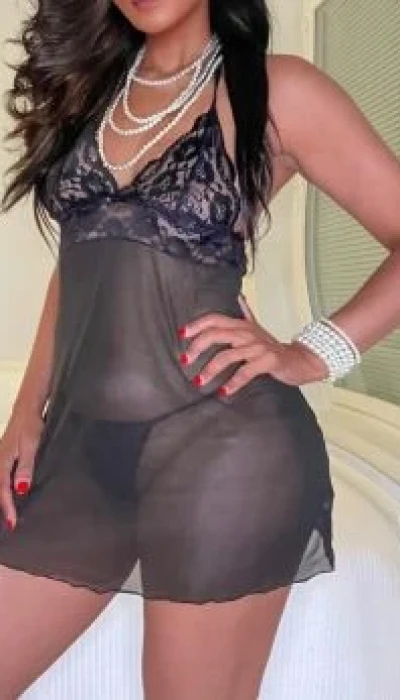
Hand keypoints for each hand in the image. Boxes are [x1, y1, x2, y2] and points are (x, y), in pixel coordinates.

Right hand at [0, 411, 43, 531]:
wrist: (27, 410)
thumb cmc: (30, 427)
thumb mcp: (31, 446)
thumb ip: (26, 467)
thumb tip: (20, 490)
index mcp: (2, 462)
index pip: (2, 490)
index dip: (7, 507)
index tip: (12, 523)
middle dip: (2, 507)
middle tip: (10, 525)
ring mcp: (0, 459)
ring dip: (2, 499)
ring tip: (9, 515)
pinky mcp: (4, 458)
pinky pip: (1, 478)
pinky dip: (4, 489)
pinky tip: (11, 494)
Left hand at [178, 294, 328, 395]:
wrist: (300, 359)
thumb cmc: (273, 347)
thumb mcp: (257, 329)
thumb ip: (246, 314)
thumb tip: (239, 297)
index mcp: (241, 325)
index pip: (214, 319)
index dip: (196, 325)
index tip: (181, 334)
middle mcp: (247, 333)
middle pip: (215, 334)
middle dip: (197, 347)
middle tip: (186, 361)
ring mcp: (258, 347)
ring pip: (227, 356)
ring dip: (210, 370)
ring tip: (200, 381)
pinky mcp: (268, 361)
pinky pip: (246, 372)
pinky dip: (233, 383)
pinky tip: (224, 392)